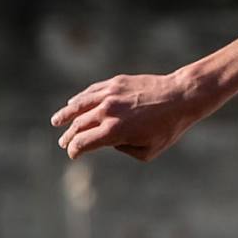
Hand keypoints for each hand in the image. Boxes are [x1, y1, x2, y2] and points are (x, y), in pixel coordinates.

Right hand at [51, 69, 216, 161]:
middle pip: (78, 125)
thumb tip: (110, 142)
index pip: (83, 142)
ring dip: (65, 115)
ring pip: (78, 105)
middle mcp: (107, 112)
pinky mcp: (114, 83)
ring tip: (56, 122)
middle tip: (63, 143)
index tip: (73, 154)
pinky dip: (79, 99)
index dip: (75, 150)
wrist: (181, 97)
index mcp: (114, 131)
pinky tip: (73, 103)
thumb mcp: (149, 151)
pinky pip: (91, 92)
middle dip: (69, 136)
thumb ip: (124, 149)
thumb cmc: (168, 128)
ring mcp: (109, 95)